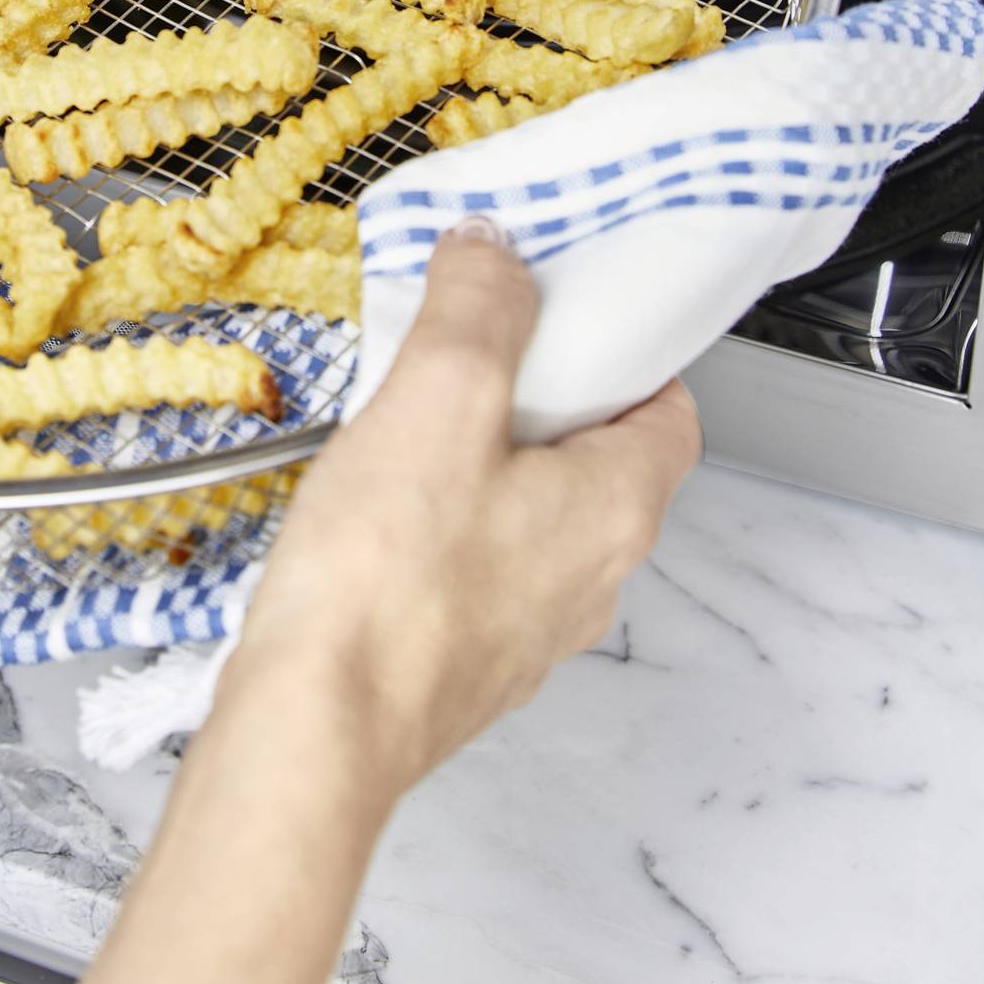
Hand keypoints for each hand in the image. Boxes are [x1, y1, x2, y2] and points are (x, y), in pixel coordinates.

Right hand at [229, 216, 703, 802]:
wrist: (313, 730)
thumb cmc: (387, 585)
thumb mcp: (440, 397)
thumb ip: (478, 310)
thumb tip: (494, 252)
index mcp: (613, 511)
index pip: (671, 414)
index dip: (628, 356)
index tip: (568, 316)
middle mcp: (587, 580)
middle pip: (598, 464)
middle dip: (541, 401)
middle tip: (474, 356)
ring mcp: (524, 631)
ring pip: (531, 519)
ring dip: (485, 465)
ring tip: (409, 424)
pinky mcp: (460, 661)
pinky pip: (473, 570)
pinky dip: (442, 526)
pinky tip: (375, 508)